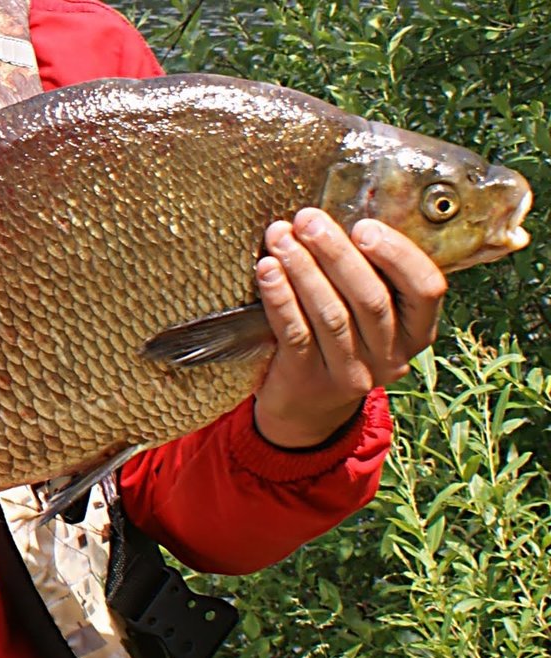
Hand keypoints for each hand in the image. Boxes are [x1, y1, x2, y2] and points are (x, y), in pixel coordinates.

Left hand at [252, 208, 446, 448]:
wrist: (305, 408)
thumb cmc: (339, 341)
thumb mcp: (367, 317)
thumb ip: (368, 276)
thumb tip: (336, 215)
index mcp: (416, 331)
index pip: (426, 289)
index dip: (397, 255)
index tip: (364, 226)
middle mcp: (391, 356)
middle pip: (369, 297)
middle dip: (336, 253)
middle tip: (308, 220)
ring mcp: (351, 373)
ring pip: (331, 314)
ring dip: (303, 269)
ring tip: (280, 236)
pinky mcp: (309, 380)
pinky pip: (294, 332)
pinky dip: (280, 297)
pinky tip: (266, 270)